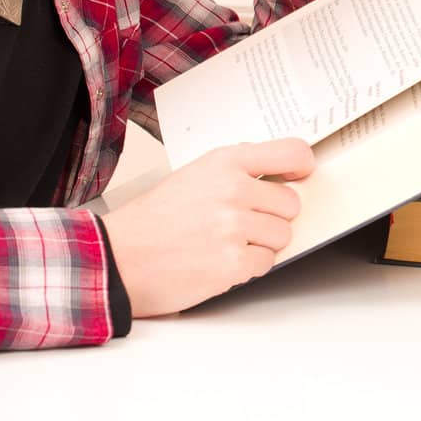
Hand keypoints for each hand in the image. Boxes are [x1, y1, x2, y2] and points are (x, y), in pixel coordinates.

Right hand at [101, 138, 313, 316]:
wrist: (117, 258)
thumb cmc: (153, 220)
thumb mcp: (195, 175)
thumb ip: (237, 171)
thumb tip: (281, 176)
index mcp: (226, 163)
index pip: (292, 152)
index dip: (303, 166)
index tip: (301, 176)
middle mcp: (234, 190)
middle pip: (292, 204)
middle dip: (271, 217)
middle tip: (240, 224)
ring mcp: (234, 227)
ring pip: (283, 235)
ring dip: (260, 244)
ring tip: (224, 243)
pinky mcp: (233, 262)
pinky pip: (267, 262)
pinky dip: (248, 267)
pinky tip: (219, 261)